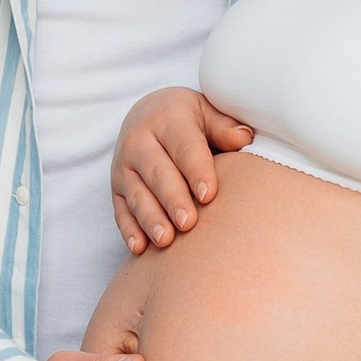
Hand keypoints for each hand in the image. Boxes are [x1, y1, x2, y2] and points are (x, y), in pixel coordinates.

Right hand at [112, 87, 253, 253]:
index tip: (208, 194)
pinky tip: (140, 248)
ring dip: (150, 218)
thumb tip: (243, 138)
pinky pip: (121, 211)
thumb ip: (223, 126)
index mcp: (167, 119)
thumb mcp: (207, 112)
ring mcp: (124, 166)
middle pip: (157, 173)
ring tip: (166, 240)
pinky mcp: (116, 188)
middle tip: (188, 222)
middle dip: (173, 199)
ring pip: (137, 195)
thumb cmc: (189, 119)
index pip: (184, 147)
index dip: (196, 170)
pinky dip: (129, 230)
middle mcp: (139, 141)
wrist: (147, 113)